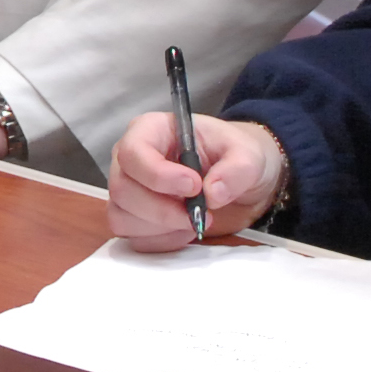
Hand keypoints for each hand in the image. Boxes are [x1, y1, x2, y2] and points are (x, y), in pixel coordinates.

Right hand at [108, 113, 285, 249]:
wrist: (236, 179)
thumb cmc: (233, 155)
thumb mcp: (247, 154)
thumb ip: (236, 169)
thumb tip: (213, 193)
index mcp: (151, 130)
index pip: (132, 152)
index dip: (158, 175)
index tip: (194, 186)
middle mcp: (131, 160)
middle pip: (123, 189)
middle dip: (162, 209)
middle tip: (201, 212)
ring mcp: (129, 191)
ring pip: (123, 218)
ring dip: (162, 228)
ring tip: (196, 220)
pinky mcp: (134, 218)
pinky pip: (134, 238)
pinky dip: (162, 241)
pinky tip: (186, 230)